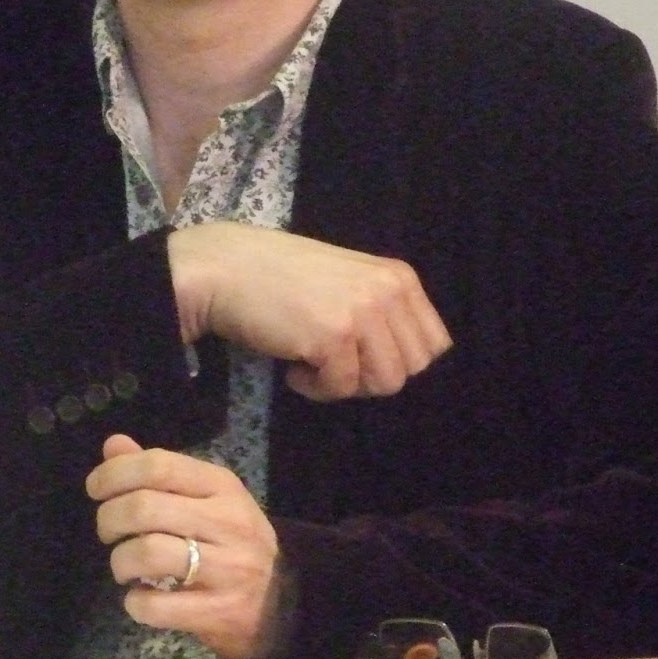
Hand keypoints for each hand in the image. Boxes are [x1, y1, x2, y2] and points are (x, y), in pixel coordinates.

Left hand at [86, 434, 280, 658]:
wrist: (278, 601)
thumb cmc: (229, 541)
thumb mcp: (204, 498)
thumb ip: (158, 473)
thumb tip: (113, 446)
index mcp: (222, 485)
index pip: (159, 465)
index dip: (115, 474)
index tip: (96, 489)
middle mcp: (228, 521)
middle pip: (144, 508)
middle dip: (109, 520)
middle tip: (109, 532)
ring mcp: (228, 567)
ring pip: (148, 553)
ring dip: (120, 561)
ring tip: (124, 566)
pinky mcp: (219, 610)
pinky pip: (158, 606)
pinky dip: (135, 604)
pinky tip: (140, 598)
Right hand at [167, 222, 451, 400]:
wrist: (225, 269)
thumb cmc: (281, 276)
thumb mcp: (350, 281)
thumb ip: (384, 310)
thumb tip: (410, 362)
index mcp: (399, 277)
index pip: (433, 344)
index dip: (395, 359)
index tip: (359, 353)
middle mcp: (389, 291)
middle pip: (411, 369)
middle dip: (372, 375)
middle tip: (335, 360)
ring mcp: (363, 313)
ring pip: (384, 384)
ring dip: (346, 384)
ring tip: (315, 362)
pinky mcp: (333, 337)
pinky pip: (340, 389)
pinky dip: (313, 388)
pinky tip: (293, 365)